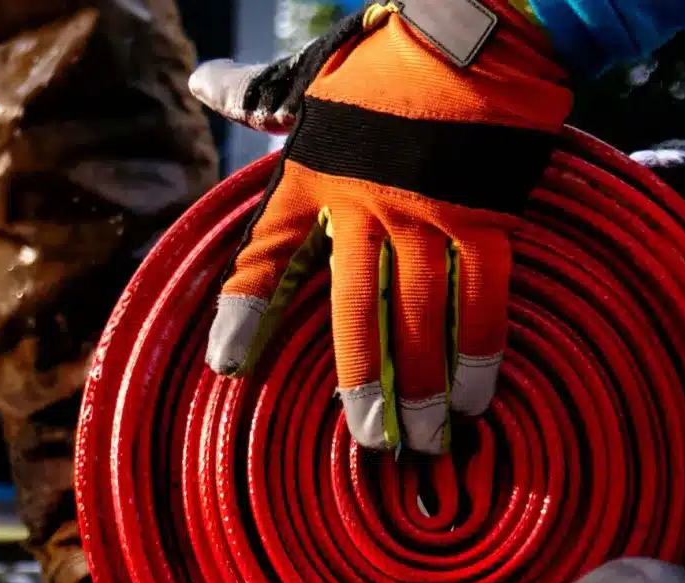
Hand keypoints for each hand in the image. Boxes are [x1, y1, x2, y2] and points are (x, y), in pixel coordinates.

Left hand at [190, 1, 570, 453]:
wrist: (471, 25)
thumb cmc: (388, 51)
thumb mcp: (313, 77)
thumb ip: (260, 97)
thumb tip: (201, 82)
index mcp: (312, 174)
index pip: (268, 254)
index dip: (246, 311)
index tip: (228, 364)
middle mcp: (361, 204)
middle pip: (353, 310)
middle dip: (360, 382)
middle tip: (368, 439)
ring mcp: (423, 213)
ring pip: (418, 317)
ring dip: (422, 385)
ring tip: (427, 437)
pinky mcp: (482, 213)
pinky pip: (481, 296)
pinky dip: (480, 350)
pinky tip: (479, 394)